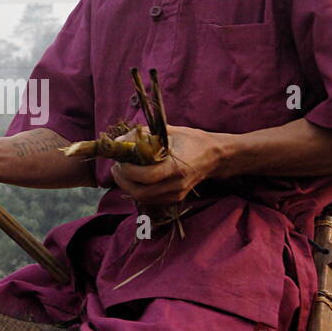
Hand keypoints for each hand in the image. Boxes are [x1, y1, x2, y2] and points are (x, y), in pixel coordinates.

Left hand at [110, 125, 224, 208]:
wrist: (214, 156)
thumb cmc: (191, 140)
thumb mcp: (169, 131)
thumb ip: (143, 135)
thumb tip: (119, 141)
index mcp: (176, 167)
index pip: (147, 176)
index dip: (129, 171)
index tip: (121, 160)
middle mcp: (177, 185)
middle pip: (141, 192)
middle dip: (123, 181)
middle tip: (116, 167)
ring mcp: (176, 194)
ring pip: (143, 198)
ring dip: (128, 186)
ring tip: (123, 172)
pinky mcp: (175, 198)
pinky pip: (150, 199)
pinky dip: (138, 190)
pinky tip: (135, 178)